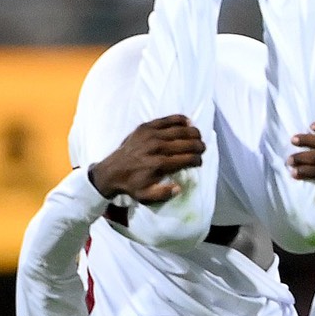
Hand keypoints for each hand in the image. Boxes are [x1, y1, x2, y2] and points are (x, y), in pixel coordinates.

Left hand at [89, 115, 205, 205]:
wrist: (112, 171)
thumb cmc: (132, 184)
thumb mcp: (146, 196)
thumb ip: (164, 193)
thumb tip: (179, 188)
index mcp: (159, 164)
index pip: (186, 158)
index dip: (197, 160)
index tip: (199, 162)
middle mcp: (157, 147)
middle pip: (186, 142)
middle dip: (198, 145)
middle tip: (202, 148)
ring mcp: (151, 134)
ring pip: (179, 129)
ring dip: (192, 132)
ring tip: (198, 136)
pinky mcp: (146, 127)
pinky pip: (167, 120)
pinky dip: (179, 119)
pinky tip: (188, 122)